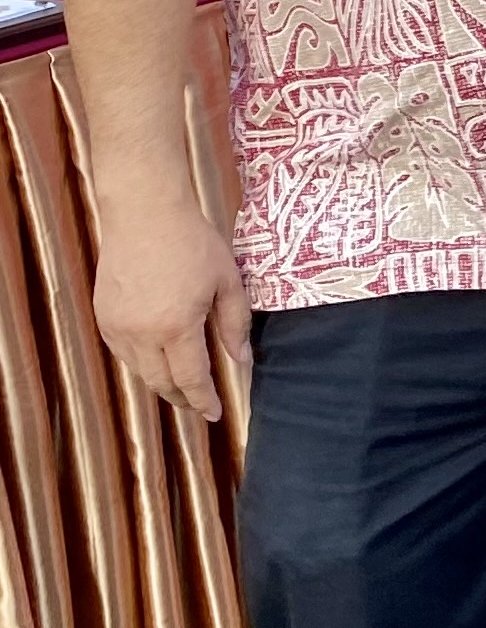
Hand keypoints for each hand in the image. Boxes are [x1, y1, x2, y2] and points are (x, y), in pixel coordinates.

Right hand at [93, 195, 248, 420]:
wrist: (145, 214)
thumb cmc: (193, 243)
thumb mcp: (227, 282)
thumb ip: (235, 325)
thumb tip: (241, 360)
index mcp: (175, 327)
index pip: (191, 379)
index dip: (204, 400)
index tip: (216, 414)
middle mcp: (141, 334)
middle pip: (161, 382)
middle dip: (182, 398)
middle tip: (199, 405)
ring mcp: (117, 327)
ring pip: (139, 371)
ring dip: (161, 383)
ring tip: (182, 386)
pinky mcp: (103, 317)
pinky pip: (123, 353)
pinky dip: (142, 364)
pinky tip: (157, 360)